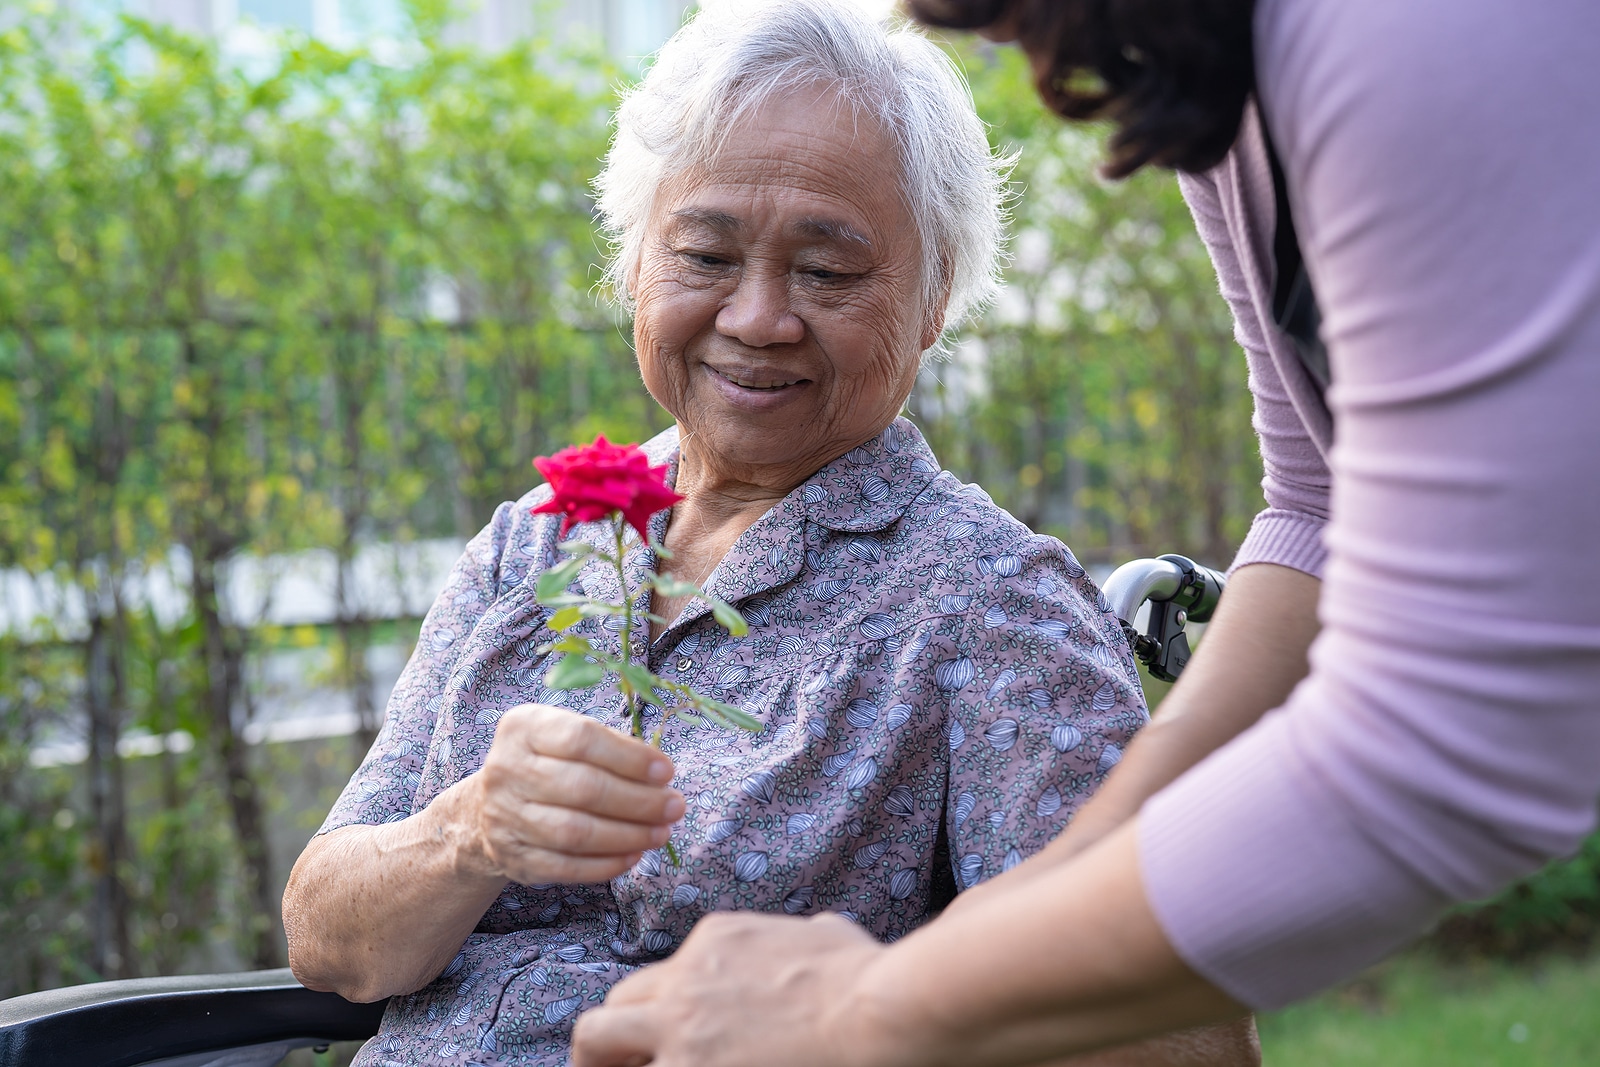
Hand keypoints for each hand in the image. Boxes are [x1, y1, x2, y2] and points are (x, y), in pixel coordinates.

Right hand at [468, 703, 685, 883]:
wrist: (489, 807)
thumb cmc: (547, 763)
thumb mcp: (566, 736)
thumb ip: (609, 747)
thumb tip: (659, 776)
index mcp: (524, 728)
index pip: (581, 739)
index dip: (630, 758)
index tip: (666, 771)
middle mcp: (507, 770)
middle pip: (583, 788)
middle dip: (639, 801)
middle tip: (674, 807)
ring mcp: (506, 817)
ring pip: (575, 832)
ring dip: (628, 835)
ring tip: (661, 832)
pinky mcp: (514, 857)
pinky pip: (566, 867)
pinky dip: (606, 865)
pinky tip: (633, 855)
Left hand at [571, 912, 899, 1066]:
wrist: (874, 1009)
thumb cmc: (865, 973)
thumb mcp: (825, 933)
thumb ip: (801, 937)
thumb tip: (817, 938)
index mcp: (713, 940)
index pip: (657, 980)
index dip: (654, 1015)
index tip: (664, 1040)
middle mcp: (685, 980)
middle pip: (610, 1007)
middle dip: (607, 1045)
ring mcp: (681, 1027)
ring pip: (597, 1039)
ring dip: (602, 1064)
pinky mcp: (689, 1065)